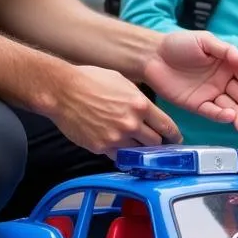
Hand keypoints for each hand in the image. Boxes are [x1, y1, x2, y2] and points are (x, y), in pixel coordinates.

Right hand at [50, 65, 180, 155]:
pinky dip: (121, 154)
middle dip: (157, 145)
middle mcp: (132, 123)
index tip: (174, 139)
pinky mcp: (101, 147)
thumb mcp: (122, 82)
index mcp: (140, 105)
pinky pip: (118, 157)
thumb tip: (146, 109)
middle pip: (155, 143)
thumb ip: (137, 99)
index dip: (173, 135)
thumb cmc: (90, 80)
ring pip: (138, 154)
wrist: (63, 91)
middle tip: (155, 145)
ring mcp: (116, 137)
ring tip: (137, 148)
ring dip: (139, 151)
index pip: (166, 126)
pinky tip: (119, 148)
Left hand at [142, 30, 237, 132]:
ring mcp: (211, 94)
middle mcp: (223, 81)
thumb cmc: (179, 43)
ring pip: (230, 108)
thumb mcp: (205, 41)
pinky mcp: (197, 105)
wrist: (152, 55)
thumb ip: (227, 51)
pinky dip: (221, 116)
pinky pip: (212, 112)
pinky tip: (228, 118)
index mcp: (229, 65)